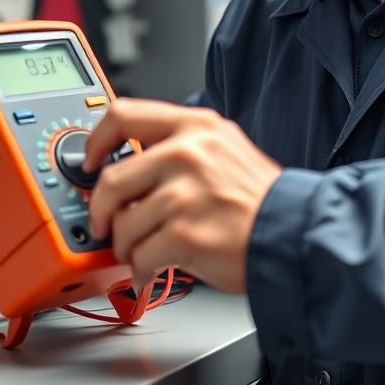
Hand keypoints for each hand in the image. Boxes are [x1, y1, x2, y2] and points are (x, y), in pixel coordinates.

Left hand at [83, 99, 282, 294]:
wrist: (294, 233)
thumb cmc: (259, 199)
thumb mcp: (224, 148)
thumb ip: (180, 146)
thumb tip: (129, 162)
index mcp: (196, 126)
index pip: (123, 114)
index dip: (95, 140)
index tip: (90, 160)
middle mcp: (188, 152)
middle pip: (110, 178)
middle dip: (102, 210)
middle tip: (106, 224)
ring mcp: (186, 193)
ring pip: (122, 223)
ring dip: (127, 246)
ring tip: (146, 251)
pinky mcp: (185, 234)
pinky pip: (139, 255)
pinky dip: (142, 269)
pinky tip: (156, 268)